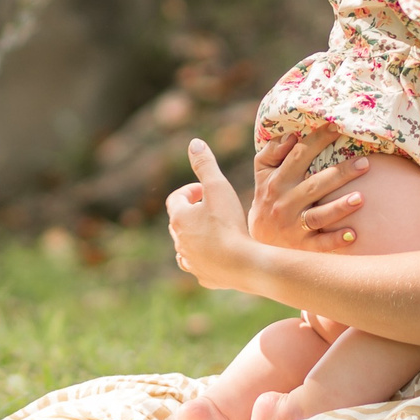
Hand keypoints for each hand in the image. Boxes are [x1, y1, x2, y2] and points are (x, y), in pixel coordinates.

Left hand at [164, 139, 260, 290]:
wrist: (243, 264)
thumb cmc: (229, 224)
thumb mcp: (218, 187)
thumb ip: (205, 164)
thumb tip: (194, 143)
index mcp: (179, 218)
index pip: (176, 199)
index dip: (191, 191)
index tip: (206, 190)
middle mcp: (179, 241)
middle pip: (179, 222)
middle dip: (193, 212)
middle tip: (212, 207)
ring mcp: (190, 261)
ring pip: (186, 245)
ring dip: (197, 235)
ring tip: (215, 230)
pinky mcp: (203, 276)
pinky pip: (198, 264)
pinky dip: (204, 257)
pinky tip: (218, 253)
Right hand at [246, 127, 370, 248]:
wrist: (255, 242)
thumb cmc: (266, 198)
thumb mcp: (263, 173)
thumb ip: (272, 151)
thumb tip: (291, 134)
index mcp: (278, 180)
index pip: (299, 155)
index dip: (318, 140)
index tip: (337, 126)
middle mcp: (285, 202)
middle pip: (315, 185)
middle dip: (340, 174)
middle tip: (365, 163)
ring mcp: (294, 225)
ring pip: (319, 216)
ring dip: (339, 207)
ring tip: (360, 198)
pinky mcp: (302, 246)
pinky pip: (320, 244)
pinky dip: (335, 240)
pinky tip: (353, 234)